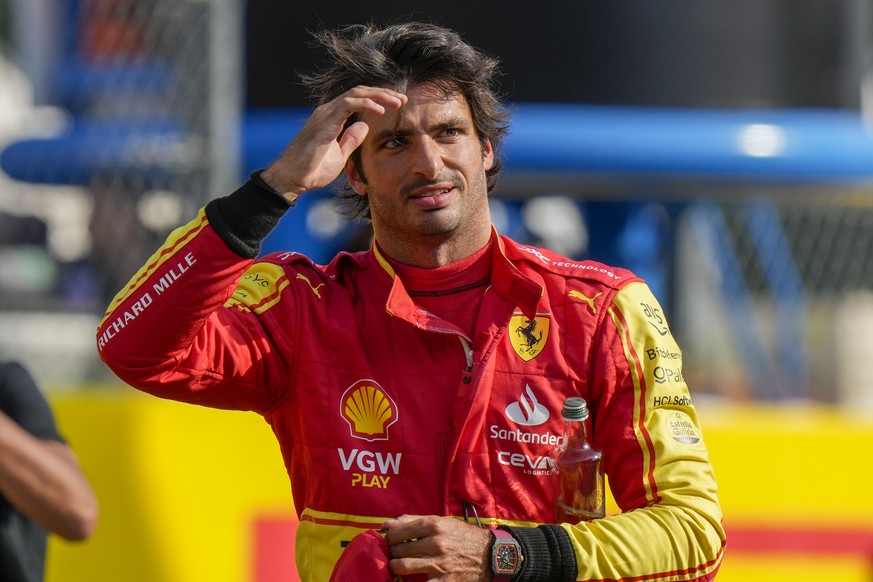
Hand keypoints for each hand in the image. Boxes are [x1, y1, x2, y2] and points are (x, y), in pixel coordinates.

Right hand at [261, 85, 406, 201]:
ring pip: (356, 93)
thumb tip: (364, 127)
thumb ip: (351, 140)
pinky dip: (367, 104)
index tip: (398, 105)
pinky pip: (349, 104)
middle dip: (384, 93)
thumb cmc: (312, 170)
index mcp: (332, 117)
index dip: (379, 99)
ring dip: (380, 96)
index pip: (359, 99)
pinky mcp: (325, 121)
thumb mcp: (340, 155)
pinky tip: (382, 110)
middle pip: (360, 92)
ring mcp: (325, 114)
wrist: (292, 179)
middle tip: (404, 99)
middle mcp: (328, 111)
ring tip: (398, 102)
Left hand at [382, 514, 491, 580]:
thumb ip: (414, 520)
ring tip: (398, 566)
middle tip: (394, 554)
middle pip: (399, 549)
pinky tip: (409, 579)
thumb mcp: (443, 522)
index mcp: (435, 525)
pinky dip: (409, 581)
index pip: (399, 531)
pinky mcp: (444, 581)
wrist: (490, 555)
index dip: (389, 537)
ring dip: (396, 567)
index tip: (389, 541)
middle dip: (392, 552)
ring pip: (403, 566)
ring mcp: (439, 563)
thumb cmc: (463, 537)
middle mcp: (436, 542)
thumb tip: (388, 524)